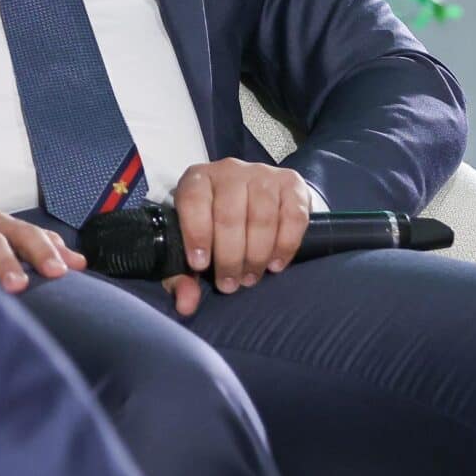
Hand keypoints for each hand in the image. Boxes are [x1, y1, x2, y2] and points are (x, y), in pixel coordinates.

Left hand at [164, 159, 314, 315]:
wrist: (259, 198)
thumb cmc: (217, 226)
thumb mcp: (193, 247)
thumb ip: (182, 276)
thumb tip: (186, 304)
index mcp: (197, 180)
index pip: (193, 201)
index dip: (196, 234)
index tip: (201, 265)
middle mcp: (229, 171)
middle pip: (229, 215)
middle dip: (229, 257)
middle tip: (230, 283)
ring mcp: (262, 174)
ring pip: (261, 217)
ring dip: (256, 255)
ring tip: (250, 277)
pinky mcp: (291, 183)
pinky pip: (293, 217)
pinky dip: (285, 245)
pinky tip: (275, 263)